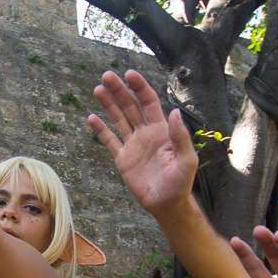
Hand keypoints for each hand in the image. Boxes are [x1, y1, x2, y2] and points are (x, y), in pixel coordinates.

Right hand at [89, 70, 197, 216]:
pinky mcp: (122, 159)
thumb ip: (180, 136)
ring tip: (98, 89)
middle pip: (130, 106)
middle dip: (119, 90)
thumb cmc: (180, 182)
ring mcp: (132, 145)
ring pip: (118, 119)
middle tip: (106, 76)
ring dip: (108, 104)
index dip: (139, 87)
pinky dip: (100, 130)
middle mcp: (145, 133)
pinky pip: (109, 141)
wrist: (166, 204)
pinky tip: (91, 118)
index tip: (129, 74)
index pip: (149, 102)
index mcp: (161, 129)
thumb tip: (174, 112)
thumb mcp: (186, 159)